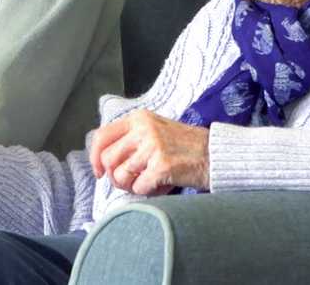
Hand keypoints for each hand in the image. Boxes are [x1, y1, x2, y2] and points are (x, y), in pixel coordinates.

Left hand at [89, 109, 209, 194]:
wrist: (215, 154)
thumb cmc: (184, 146)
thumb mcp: (155, 130)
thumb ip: (130, 138)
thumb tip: (102, 160)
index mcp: (138, 118)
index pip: (101, 137)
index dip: (95, 158)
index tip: (100, 172)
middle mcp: (142, 129)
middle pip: (108, 160)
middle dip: (115, 177)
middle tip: (130, 182)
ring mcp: (152, 146)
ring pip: (120, 176)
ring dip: (132, 186)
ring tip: (148, 182)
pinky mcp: (161, 165)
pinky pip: (139, 188)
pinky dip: (147, 192)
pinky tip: (161, 185)